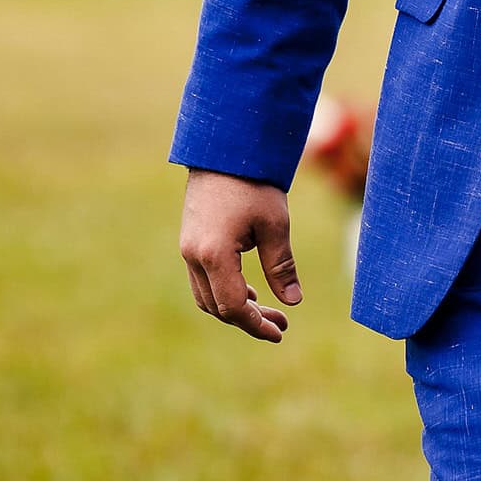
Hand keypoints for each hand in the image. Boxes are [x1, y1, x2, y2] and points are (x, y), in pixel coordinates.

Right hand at [180, 169, 302, 343]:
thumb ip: (281, 266)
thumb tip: (292, 302)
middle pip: (217, 307)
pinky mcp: (190, 241)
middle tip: (281, 325)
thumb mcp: (275, 225)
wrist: (223, 147)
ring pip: (207, 296)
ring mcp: (188, 249)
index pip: (233, 306)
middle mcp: (193, 256)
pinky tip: (249, 289)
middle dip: (249, 319)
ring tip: (267, 311)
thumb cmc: (253, 183)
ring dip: (235, 307)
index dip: (256, 325)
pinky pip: (203, 279)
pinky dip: (224, 290)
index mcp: (214, 254)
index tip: (279, 332)